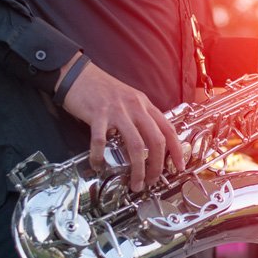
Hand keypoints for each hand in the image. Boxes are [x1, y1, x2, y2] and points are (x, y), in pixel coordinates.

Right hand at [58, 59, 184, 191]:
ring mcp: (117, 112)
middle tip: (153, 181)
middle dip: (157, 165)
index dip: (176, 150)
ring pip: (135, 146)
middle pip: (155, 141)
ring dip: (137, 169)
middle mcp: (135, 108)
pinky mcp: (97, 115)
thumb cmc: (103, 89)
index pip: (168, 129)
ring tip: (135, 183)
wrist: (78, 75)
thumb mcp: (131, 99)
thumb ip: (142, 116)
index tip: (179, 166)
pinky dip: (100, 157)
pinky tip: (98, 165)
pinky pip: (101, 142)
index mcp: (145, 105)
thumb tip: (152, 140)